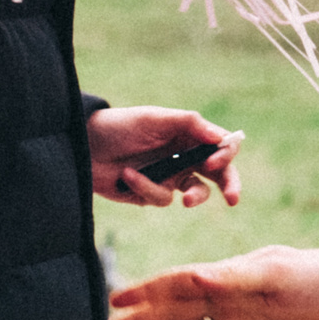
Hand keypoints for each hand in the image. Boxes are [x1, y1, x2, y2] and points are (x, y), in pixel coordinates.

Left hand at [87, 108, 241, 208]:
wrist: (85, 147)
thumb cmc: (120, 126)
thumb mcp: (155, 118)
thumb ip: (190, 124)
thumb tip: (222, 137)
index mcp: (190, 135)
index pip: (220, 146)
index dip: (225, 155)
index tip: (214, 162)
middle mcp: (185, 156)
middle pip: (218, 174)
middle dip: (229, 186)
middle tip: (233, 198)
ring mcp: (170, 177)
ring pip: (195, 193)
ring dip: (190, 196)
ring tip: (184, 201)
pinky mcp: (152, 193)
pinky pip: (161, 198)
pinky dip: (146, 187)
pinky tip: (128, 175)